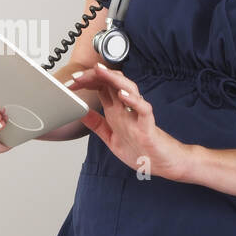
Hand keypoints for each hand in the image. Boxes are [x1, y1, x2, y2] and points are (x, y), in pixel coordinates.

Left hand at [66, 62, 190, 179]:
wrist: (166, 164)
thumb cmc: (142, 150)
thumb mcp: (111, 137)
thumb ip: (97, 124)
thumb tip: (80, 112)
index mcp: (117, 111)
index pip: (101, 87)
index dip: (85, 82)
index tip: (69, 83)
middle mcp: (127, 109)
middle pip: (112, 83)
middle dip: (94, 76)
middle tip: (77, 75)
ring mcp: (138, 115)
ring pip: (128, 89)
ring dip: (113, 79)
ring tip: (99, 71)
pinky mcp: (148, 126)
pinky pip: (143, 109)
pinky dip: (133, 100)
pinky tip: (122, 95)